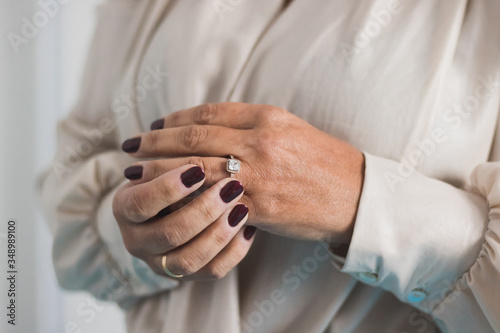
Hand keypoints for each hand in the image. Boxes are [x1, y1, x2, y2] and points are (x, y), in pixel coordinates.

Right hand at [112, 164, 255, 279]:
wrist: (170, 207)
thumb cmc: (167, 177)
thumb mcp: (161, 164)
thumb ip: (172, 156)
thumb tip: (195, 136)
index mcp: (125, 208)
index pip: (141, 203)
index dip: (167, 188)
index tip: (196, 169)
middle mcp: (137, 240)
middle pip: (169, 234)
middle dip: (202, 210)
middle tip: (231, 186)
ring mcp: (163, 262)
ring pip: (190, 260)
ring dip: (219, 232)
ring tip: (243, 207)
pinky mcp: (190, 274)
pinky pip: (213, 271)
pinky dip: (234, 250)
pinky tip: (250, 228)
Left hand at [121, 102, 364, 244]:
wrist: (354, 195)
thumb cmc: (323, 161)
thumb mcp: (290, 128)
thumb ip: (251, 124)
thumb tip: (210, 126)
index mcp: (267, 117)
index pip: (209, 112)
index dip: (176, 118)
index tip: (155, 125)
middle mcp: (259, 141)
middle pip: (194, 136)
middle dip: (156, 141)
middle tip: (130, 145)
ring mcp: (257, 173)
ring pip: (195, 166)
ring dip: (159, 167)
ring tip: (134, 168)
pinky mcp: (257, 205)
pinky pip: (211, 199)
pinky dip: (183, 196)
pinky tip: (165, 196)